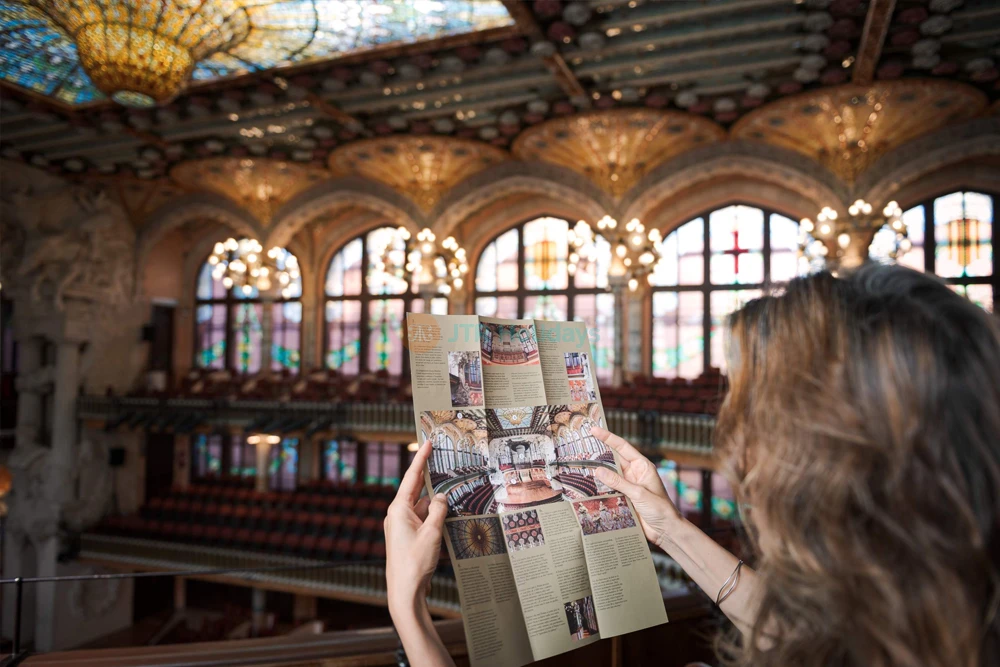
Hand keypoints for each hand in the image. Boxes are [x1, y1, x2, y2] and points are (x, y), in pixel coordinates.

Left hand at [385, 440, 447, 617]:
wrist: (404, 591)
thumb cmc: (415, 562)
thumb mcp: (432, 532)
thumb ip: (439, 510)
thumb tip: (442, 497)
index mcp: (399, 509)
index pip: (412, 477)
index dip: (421, 458)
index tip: (427, 442)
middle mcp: (398, 514)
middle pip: (417, 490)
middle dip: (430, 478)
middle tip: (442, 460)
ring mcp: (402, 526)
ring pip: (423, 507)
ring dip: (436, 503)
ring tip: (453, 495)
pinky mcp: (407, 536)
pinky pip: (423, 519)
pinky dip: (435, 517)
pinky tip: (447, 517)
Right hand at [592, 426, 680, 549]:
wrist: (665, 530)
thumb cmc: (660, 509)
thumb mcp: (639, 493)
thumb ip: (618, 482)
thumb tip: (598, 470)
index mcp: (642, 466)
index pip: (623, 447)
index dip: (608, 437)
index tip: (594, 429)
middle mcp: (634, 473)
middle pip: (614, 460)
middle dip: (599, 453)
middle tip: (582, 445)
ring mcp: (629, 486)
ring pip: (609, 475)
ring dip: (598, 472)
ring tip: (581, 465)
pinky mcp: (624, 498)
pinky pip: (609, 489)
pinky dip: (600, 487)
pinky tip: (588, 486)